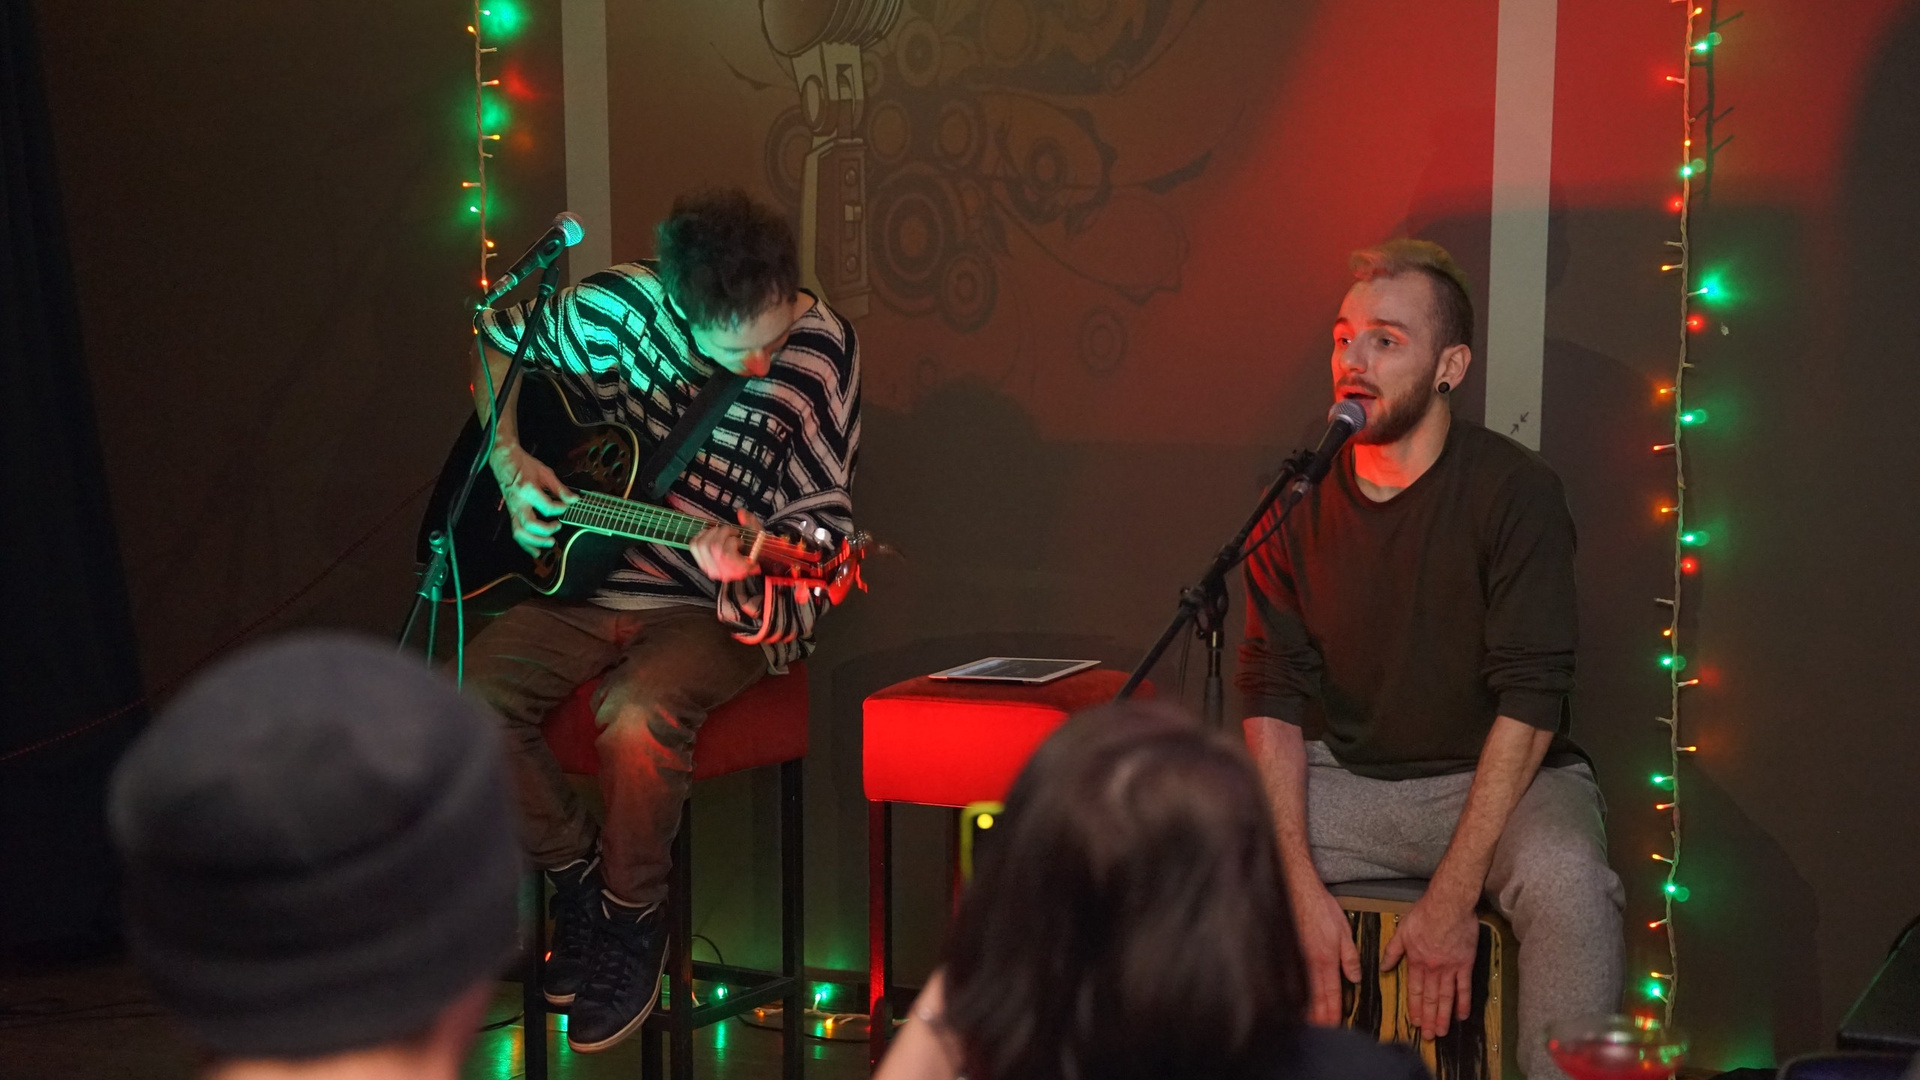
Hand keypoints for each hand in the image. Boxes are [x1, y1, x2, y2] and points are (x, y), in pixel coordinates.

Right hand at [489, 443, 575, 555]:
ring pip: (520, 532)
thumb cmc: (524, 465)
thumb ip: (560, 488)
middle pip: (529, 524)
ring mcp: (513, 509)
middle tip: (558, 528)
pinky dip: (526, 544)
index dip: (560, 509)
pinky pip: (516, 532)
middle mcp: (518, 502)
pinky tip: (536, 551)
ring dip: (535, 542)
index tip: (567, 506)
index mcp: (528, 489)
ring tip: (550, 543)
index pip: (546, 507)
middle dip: (545, 530)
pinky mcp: (511, 513)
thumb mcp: (545, 472)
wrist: (504, 460)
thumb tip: (574, 500)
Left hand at [689, 509, 762, 582]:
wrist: (746, 563)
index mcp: (739, 570)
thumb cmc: (753, 552)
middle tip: (733, 532)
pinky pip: (694, 545)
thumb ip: (752, 524)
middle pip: (713, 546)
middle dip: (724, 532)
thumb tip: (741, 513)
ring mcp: (710, 569)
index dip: (733, 542)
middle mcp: (722, 572)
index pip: (727, 555)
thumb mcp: (758, 538)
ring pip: (702, 544)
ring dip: (713, 532)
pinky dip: (702, 535)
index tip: (740, 540)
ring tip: (723, 533)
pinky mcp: (702, 563)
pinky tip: (712, 534)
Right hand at [1291, 880, 1362, 1026]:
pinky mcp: (1288, 953)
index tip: (1336, 1025)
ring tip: (1309, 1024)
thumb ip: (1350, 957)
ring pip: (1303, 992)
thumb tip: (1354, 978)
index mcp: (1327, 959)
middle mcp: (1310, 963)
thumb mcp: (1344, 931)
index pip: (1332, 993)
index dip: (1334, 1012)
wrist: (1298, 892)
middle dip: (1320, 1017)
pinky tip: (1295, 1001)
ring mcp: (1297, 959)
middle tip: (1322, 1032)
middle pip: (1315, 998)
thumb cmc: (1320, 908)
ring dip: (1307, 1010)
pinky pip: (1293, 980)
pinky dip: (1295, 994)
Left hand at [1380, 888, 1478, 1036]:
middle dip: (1428, 1019)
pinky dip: (1463, 1002)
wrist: (1448, 905)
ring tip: (1441, 1032)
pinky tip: (1462, 1015)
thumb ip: (1392, 951)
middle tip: (1428, 1036)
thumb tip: (1383, 967)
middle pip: (1430, 998)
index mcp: (1416, 961)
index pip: (1414, 990)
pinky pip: (1465, 987)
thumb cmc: (1424, 914)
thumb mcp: (1401, 930)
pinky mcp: (1465, 964)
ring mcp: (1450, 968)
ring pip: (1446, 997)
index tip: (1414, 1022)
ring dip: (1443, 1016)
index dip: (1414, 1008)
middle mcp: (1432, 969)